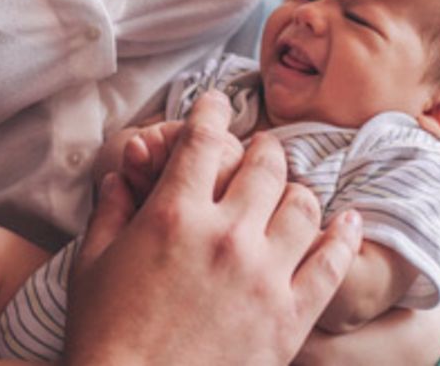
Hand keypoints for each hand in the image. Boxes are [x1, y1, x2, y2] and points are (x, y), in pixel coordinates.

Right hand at [64, 92, 363, 364]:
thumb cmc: (104, 336)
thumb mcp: (91, 266)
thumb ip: (108, 211)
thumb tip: (118, 176)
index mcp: (173, 214)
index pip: (203, 140)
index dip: (211, 112)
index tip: (215, 103)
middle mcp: (226, 234)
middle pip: (265, 165)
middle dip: (261, 150)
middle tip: (257, 153)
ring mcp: (264, 275)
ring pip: (304, 206)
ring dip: (296, 191)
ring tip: (290, 193)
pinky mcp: (289, 317)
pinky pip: (332, 264)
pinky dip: (344, 237)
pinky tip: (348, 223)